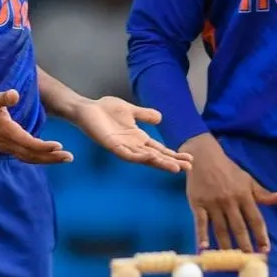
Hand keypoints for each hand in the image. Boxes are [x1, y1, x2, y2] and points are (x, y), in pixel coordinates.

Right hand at [0, 89, 74, 163]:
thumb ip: (4, 97)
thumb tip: (14, 94)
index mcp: (6, 131)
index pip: (28, 142)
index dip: (43, 146)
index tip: (59, 146)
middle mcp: (7, 143)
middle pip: (32, 154)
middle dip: (51, 157)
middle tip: (69, 157)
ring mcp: (6, 147)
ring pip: (29, 158)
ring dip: (47, 160)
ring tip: (64, 159)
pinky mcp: (6, 147)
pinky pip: (25, 156)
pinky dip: (38, 158)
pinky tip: (48, 157)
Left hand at [70, 96, 192, 173]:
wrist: (87, 109)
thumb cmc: (106, 110)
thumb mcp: (131, 110)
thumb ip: (145, 115)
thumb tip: (161, 118)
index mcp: (138, 138)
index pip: (159, 149)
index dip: (173, 154)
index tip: (189, 158)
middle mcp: (133, 145)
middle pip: (156, 156)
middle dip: (171, 162)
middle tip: (187, 168)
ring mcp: (123, 147)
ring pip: (145, 158)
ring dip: (159, 163)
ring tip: (174, 167)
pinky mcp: (113, 146)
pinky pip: (128, 154)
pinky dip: (140, 156)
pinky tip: (151, 156)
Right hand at [182, 133, 276, 252]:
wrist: (203, 156)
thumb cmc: (228, 170)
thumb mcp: (248, 179)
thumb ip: (263, 193)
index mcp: (244, 195)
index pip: (255, 219)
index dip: (261, 235)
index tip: (265, 249)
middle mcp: (230, 200)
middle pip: (239, 227)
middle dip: (245, 244)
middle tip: (249, 260)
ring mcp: (213, 203)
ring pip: (221, 228)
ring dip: (226, 245)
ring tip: (231, 260)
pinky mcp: (198, 203)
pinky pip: (200, 222)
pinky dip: (201, 236)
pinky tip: (204, 248)